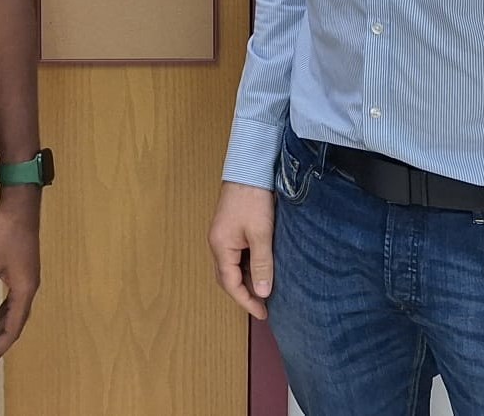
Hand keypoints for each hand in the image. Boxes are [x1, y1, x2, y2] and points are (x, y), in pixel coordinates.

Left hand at [0, 188, 41, 368]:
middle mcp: (30, 287)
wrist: (21, 204)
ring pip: (17, 309)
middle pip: (17, 321)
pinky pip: (15, 297)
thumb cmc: (6, 234)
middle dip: (2, 340)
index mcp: (24, 290)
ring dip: (4, 325)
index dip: (0, 347)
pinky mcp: (24, 266)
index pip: (13, 327)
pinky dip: (6, 309)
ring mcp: (28, 276)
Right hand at [208, 181, 274, 319]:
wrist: (248, 168)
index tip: (263, 314)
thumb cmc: (253, 199)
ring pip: (232, 266)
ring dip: (247, 279)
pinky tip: (262, 268)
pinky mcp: (230, 228)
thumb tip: (262, 293)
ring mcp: (222, 235)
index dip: (246, 301)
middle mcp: (217, 243)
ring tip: (266, 289)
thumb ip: (262, 264)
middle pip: (227, 277)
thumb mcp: (261, 234)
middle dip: (244, 293)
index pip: (230, 284)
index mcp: (220, 246)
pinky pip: (236, 255)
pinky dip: (248, 266)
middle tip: (264, 306)